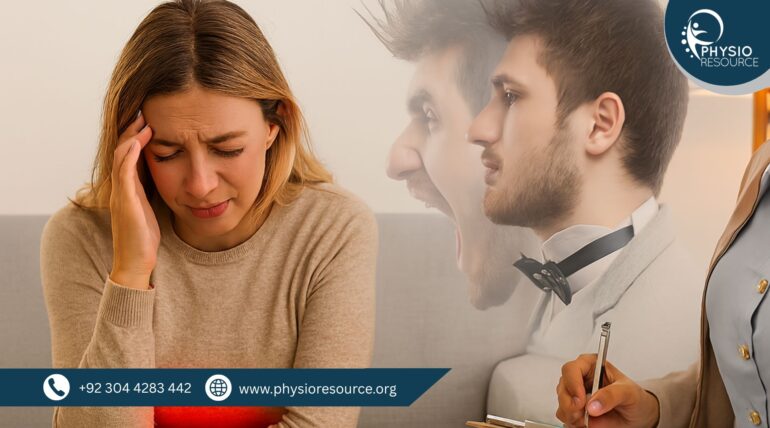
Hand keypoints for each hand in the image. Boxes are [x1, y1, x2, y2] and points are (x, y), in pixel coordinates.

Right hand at [109, 111, 158, 289]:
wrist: (136, 263)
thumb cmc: (146, 238)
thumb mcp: (153, 208)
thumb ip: (156, 191)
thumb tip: (173, 176)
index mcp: (130, 187)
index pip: (131, 154)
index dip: (138, 135)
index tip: (151, 118)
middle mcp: (122, 187)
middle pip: (124, 150)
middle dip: (133, 130)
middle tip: (144, 110)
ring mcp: (120, 194)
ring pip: (121, 157)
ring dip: (131, 137)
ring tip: (142, 120)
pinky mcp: (124, 203)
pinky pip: (123, 174)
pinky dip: (128, 157)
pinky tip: (137, 143)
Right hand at [555, 354, 659, 427]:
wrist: (638, 415)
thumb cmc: (634, 397)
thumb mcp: (628, 392)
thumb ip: (611, 395)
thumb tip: (592, 405)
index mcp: (590, 365)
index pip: (571, 369)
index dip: (573, 384)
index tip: (581, 401)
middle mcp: (579, 378)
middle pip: (562, 388)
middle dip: (570, 404)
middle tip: (583, 414)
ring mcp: (575, 395)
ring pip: (561, 403)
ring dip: (572, 415)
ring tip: (588, 419)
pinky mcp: (575, 410)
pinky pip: (565, 416)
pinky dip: (573, 422)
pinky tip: (585, 422)